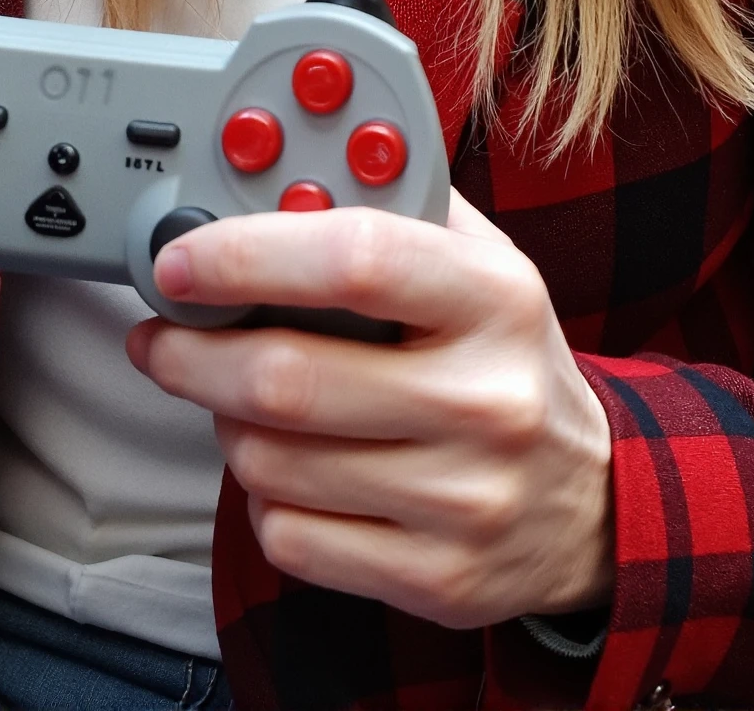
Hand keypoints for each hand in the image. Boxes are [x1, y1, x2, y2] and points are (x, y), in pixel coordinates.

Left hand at [125, 190, 613, 629]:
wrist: (593, 505)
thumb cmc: (508, 362)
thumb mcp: (485, 265)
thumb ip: (396, 208)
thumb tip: (278, 175)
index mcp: (496, 299)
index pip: (355, 258)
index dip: (248, 254)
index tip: (181, 258)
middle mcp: (485, 400)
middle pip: (289, 377)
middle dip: (193, 353)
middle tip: (160, 336)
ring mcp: (462, 499)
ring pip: (272, 462)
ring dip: (226, 425)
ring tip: (238, 400)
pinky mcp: (434, 579)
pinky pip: (291, 537)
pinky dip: (264, 500)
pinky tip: (288, 471)